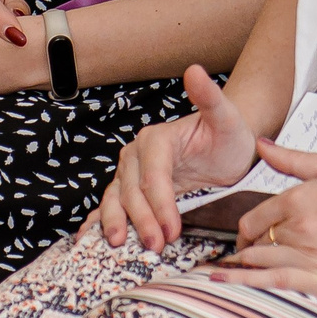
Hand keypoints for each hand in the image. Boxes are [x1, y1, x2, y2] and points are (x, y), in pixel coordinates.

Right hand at [97, 65, 256, 250]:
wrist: (228, 148)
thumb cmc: (228, 135)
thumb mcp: (225, 117)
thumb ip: (209, 97)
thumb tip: (194, 70)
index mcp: (156, 138)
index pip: (153, 175)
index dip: (160, 203)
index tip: (172, 228)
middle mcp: (137, 154)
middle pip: (132, 191)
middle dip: (142, 220)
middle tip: (156, 245)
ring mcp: (130, 173)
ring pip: (116, 200)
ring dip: (117, 224)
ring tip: (118, 247)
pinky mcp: (130, 190)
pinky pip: (111, 206)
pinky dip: (98, 222)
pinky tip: (88, 240)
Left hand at [204, 145, 316, 299]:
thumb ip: (294, 160)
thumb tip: (261, 145)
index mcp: (302, 197)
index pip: (256, 217)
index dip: (248, 227)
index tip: (249, 234)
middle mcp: (303, 227)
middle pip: (256, 242)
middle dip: (246, 247)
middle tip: (241, 253)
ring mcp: (315, 257)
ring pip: (261, 264)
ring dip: (243, 266)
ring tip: (227, 271)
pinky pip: (278, 285)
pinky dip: (247, 283)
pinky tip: (224, 282)